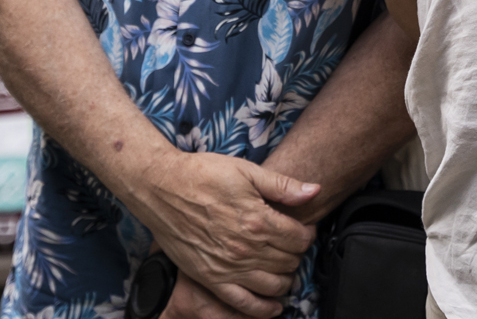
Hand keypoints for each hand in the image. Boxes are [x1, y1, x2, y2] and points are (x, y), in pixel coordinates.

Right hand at [130, 151, 318, 317]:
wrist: (161, 188)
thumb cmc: (203, 175)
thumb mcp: (247, 171)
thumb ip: (282, 186)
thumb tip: (315, 190)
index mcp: (257, 220)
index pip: (299, 238)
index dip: (307, 234)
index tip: (305, 229)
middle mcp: (245, 248)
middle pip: (289, 262)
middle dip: (297, 254)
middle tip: (292, 245)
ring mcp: (227, 267)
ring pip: (273, 284)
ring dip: (285, 278)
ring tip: (284, 267)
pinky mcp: (209, 278)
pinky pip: (243, 303)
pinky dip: (263, 308)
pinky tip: (273, 306)